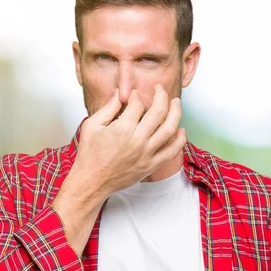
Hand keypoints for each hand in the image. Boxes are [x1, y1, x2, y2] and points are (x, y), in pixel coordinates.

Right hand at [74, 84, 185, 198]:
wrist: (91, 182)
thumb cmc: (89, 154)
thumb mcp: (92, 125)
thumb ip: (109, 107)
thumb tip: (121, 92)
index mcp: (122, 129)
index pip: (137, 105)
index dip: (137, 96)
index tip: (135, 94)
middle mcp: (138, 141)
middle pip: (158, 112)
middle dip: (161, 96)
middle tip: (160, 89)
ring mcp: (147, 154)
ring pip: (169, 129)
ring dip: (176, 113)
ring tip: (176, 102)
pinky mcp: (151, 165)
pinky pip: (172, 151)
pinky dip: (180, 140)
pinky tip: (181, 130)